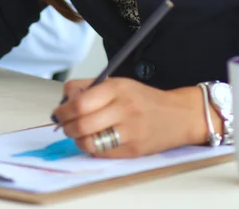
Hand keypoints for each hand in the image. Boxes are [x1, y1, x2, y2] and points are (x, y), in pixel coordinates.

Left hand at [52, 78, 210, 157]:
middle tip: (64, 125)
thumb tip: (64, 102)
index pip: (79, 101)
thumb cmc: (143, 99)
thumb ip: (91, 89)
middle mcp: (123, 108)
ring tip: (79, 134)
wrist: (179, 115)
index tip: (59, 111)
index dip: (63, 109)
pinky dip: (92, 149)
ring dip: (77, 139)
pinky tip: (95, 141)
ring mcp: (129, 131)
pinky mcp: (133, 150)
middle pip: (80, 123)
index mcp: (116, 88)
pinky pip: (102, 154)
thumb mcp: (119, 84)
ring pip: (88, 141)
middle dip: (65, 126)